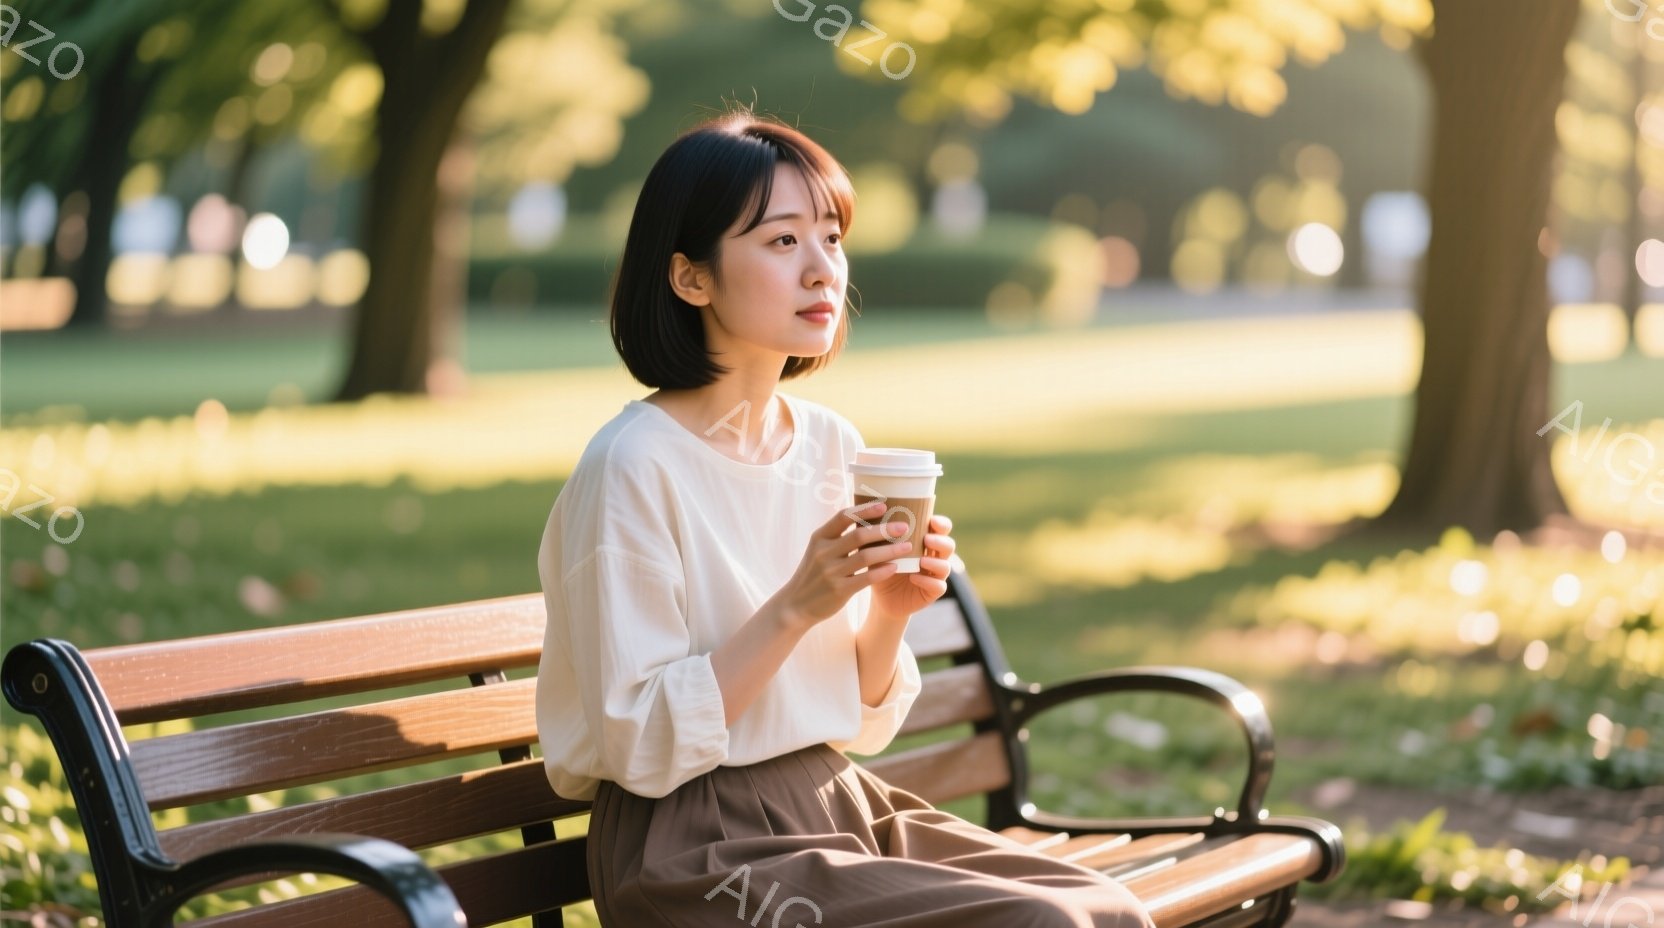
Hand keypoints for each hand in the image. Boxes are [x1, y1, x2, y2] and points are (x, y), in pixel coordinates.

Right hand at [773, 500, 914, 631]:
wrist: (796, 605)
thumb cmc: (814, 574)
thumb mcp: (818, 551)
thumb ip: (837, 537)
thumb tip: (866, 518)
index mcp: (819, 538)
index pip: (843, 517)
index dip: (865, 510)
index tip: (884, 505)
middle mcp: (823, 553)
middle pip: (859, 535)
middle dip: (884, 530)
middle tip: (904, 527)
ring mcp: (831, 572)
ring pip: (866, 557)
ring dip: (890, 550)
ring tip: (907, 547)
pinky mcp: (838, 590)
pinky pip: (866, 578)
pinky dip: (882, 571)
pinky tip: (895, 567)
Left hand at [869, 513, 954, 620]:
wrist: (879, 594)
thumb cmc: (880, 564)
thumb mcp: (878, 547)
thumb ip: (879, 532)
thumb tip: (866, 509)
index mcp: (926, 540)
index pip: (942, 528)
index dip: (941, 523)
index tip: (932, 520)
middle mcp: (935, 556)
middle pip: (949, 545)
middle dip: (940, 541)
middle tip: (926, 539)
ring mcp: (935, 575)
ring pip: (946, 566)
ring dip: (936, 562)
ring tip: (921, 561)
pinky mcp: (932, 591)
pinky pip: (938, 587)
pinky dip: (927, 582)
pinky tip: (914, 578)